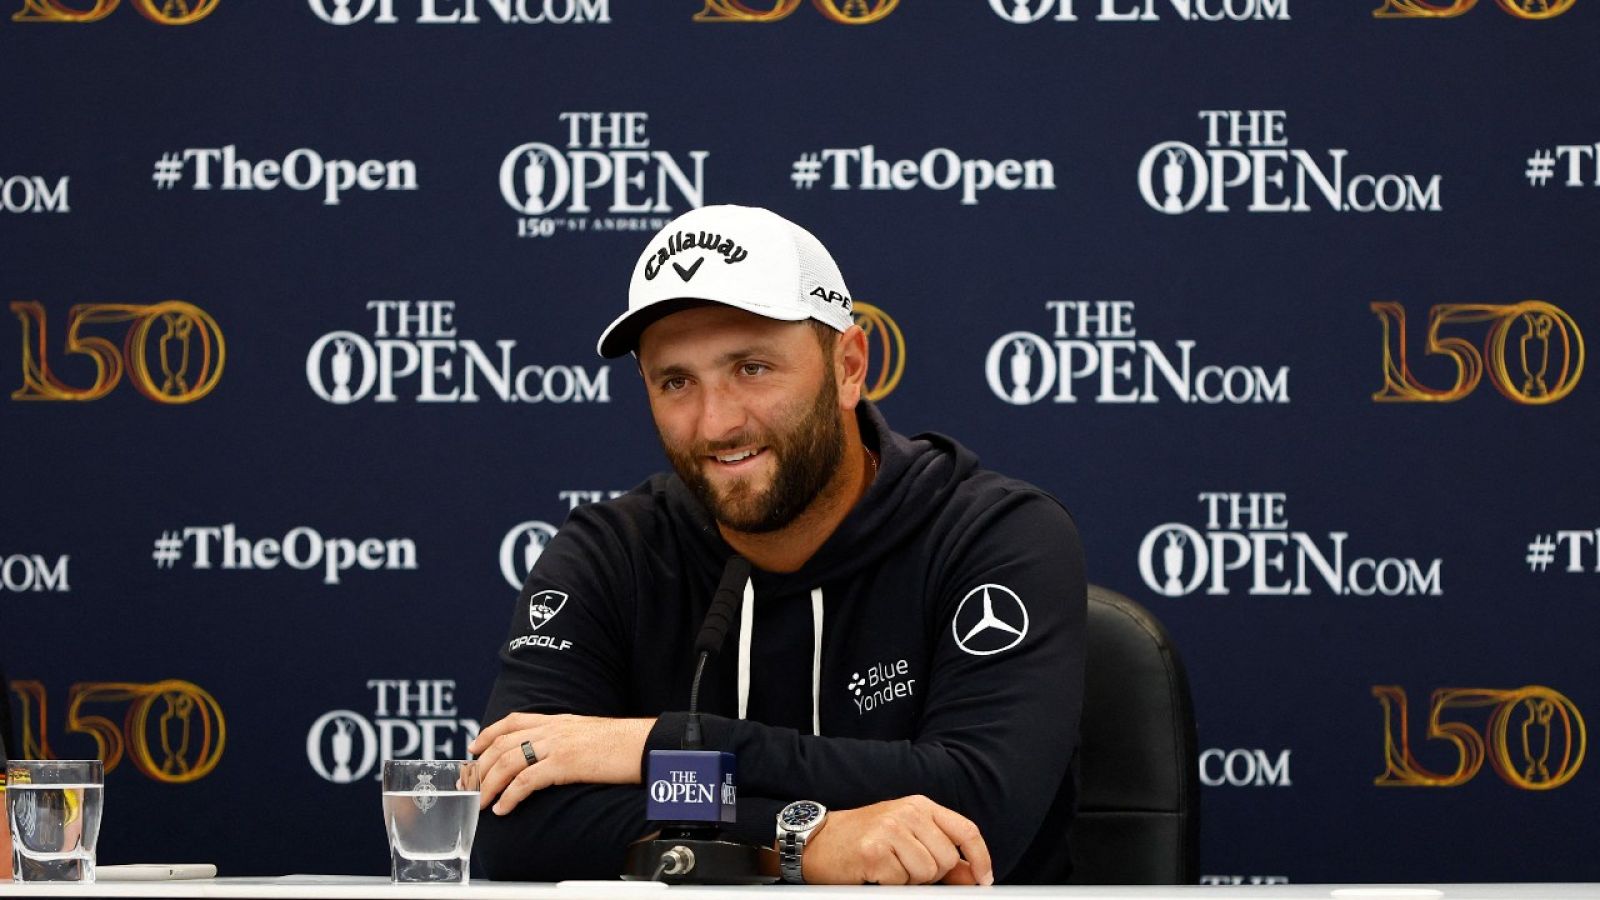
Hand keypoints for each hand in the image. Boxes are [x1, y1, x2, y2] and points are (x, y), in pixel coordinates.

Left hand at [467, 713, 653, 814]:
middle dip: (480, 766)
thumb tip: (554, 755)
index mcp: (559, 720)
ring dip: (489, 784)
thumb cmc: (624, 744)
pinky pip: (526, 781)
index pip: (513, 721)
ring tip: (480, 802)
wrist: (645, 745)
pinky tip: (503, 809)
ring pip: (508, 762)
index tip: (474, 747)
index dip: (488, 733)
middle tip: (470, 785)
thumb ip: (568, 739)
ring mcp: (557, 744)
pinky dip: (509, 796)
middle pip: (503, 743)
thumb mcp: (589, 734)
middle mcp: (553, 729)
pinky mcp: (564, 763)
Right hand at [800, 795, 993, 885]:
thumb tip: (972, 875)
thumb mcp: (905, 835)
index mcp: (920, 806)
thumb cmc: (862, 838)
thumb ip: (938, 851)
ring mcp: (890, 829)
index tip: (983, 879)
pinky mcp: (874, 851)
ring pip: (926, 873)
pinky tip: (874, 872)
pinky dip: (889, 884)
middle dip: (931, 874)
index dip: (980, 858)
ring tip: (888, 868)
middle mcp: (907, 812)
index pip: (965, 830)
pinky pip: (900, 882)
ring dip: (909, 880)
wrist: (817, 841)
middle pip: (946, 858)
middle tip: (905, 867)